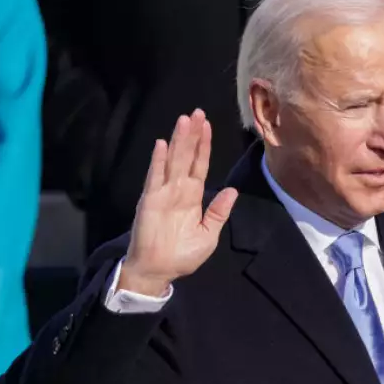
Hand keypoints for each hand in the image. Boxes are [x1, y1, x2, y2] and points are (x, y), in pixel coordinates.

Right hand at [119, 109, 238, 295]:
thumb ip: (219, 212)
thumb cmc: (183, 255)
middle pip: (187, 157)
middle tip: (198, 112)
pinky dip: (159, 161)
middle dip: (193, 135)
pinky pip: (155, 178)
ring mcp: (163, 193)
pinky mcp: (150, 201)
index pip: (200, 165)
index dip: (204, 146)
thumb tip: (232, 190)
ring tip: (184, 120)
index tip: (208, 125)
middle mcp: (178, 190)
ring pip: (173, 161)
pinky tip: (162, 144)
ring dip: (178, 141)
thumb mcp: (209, 234)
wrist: (159, 271)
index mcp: (193, 198)